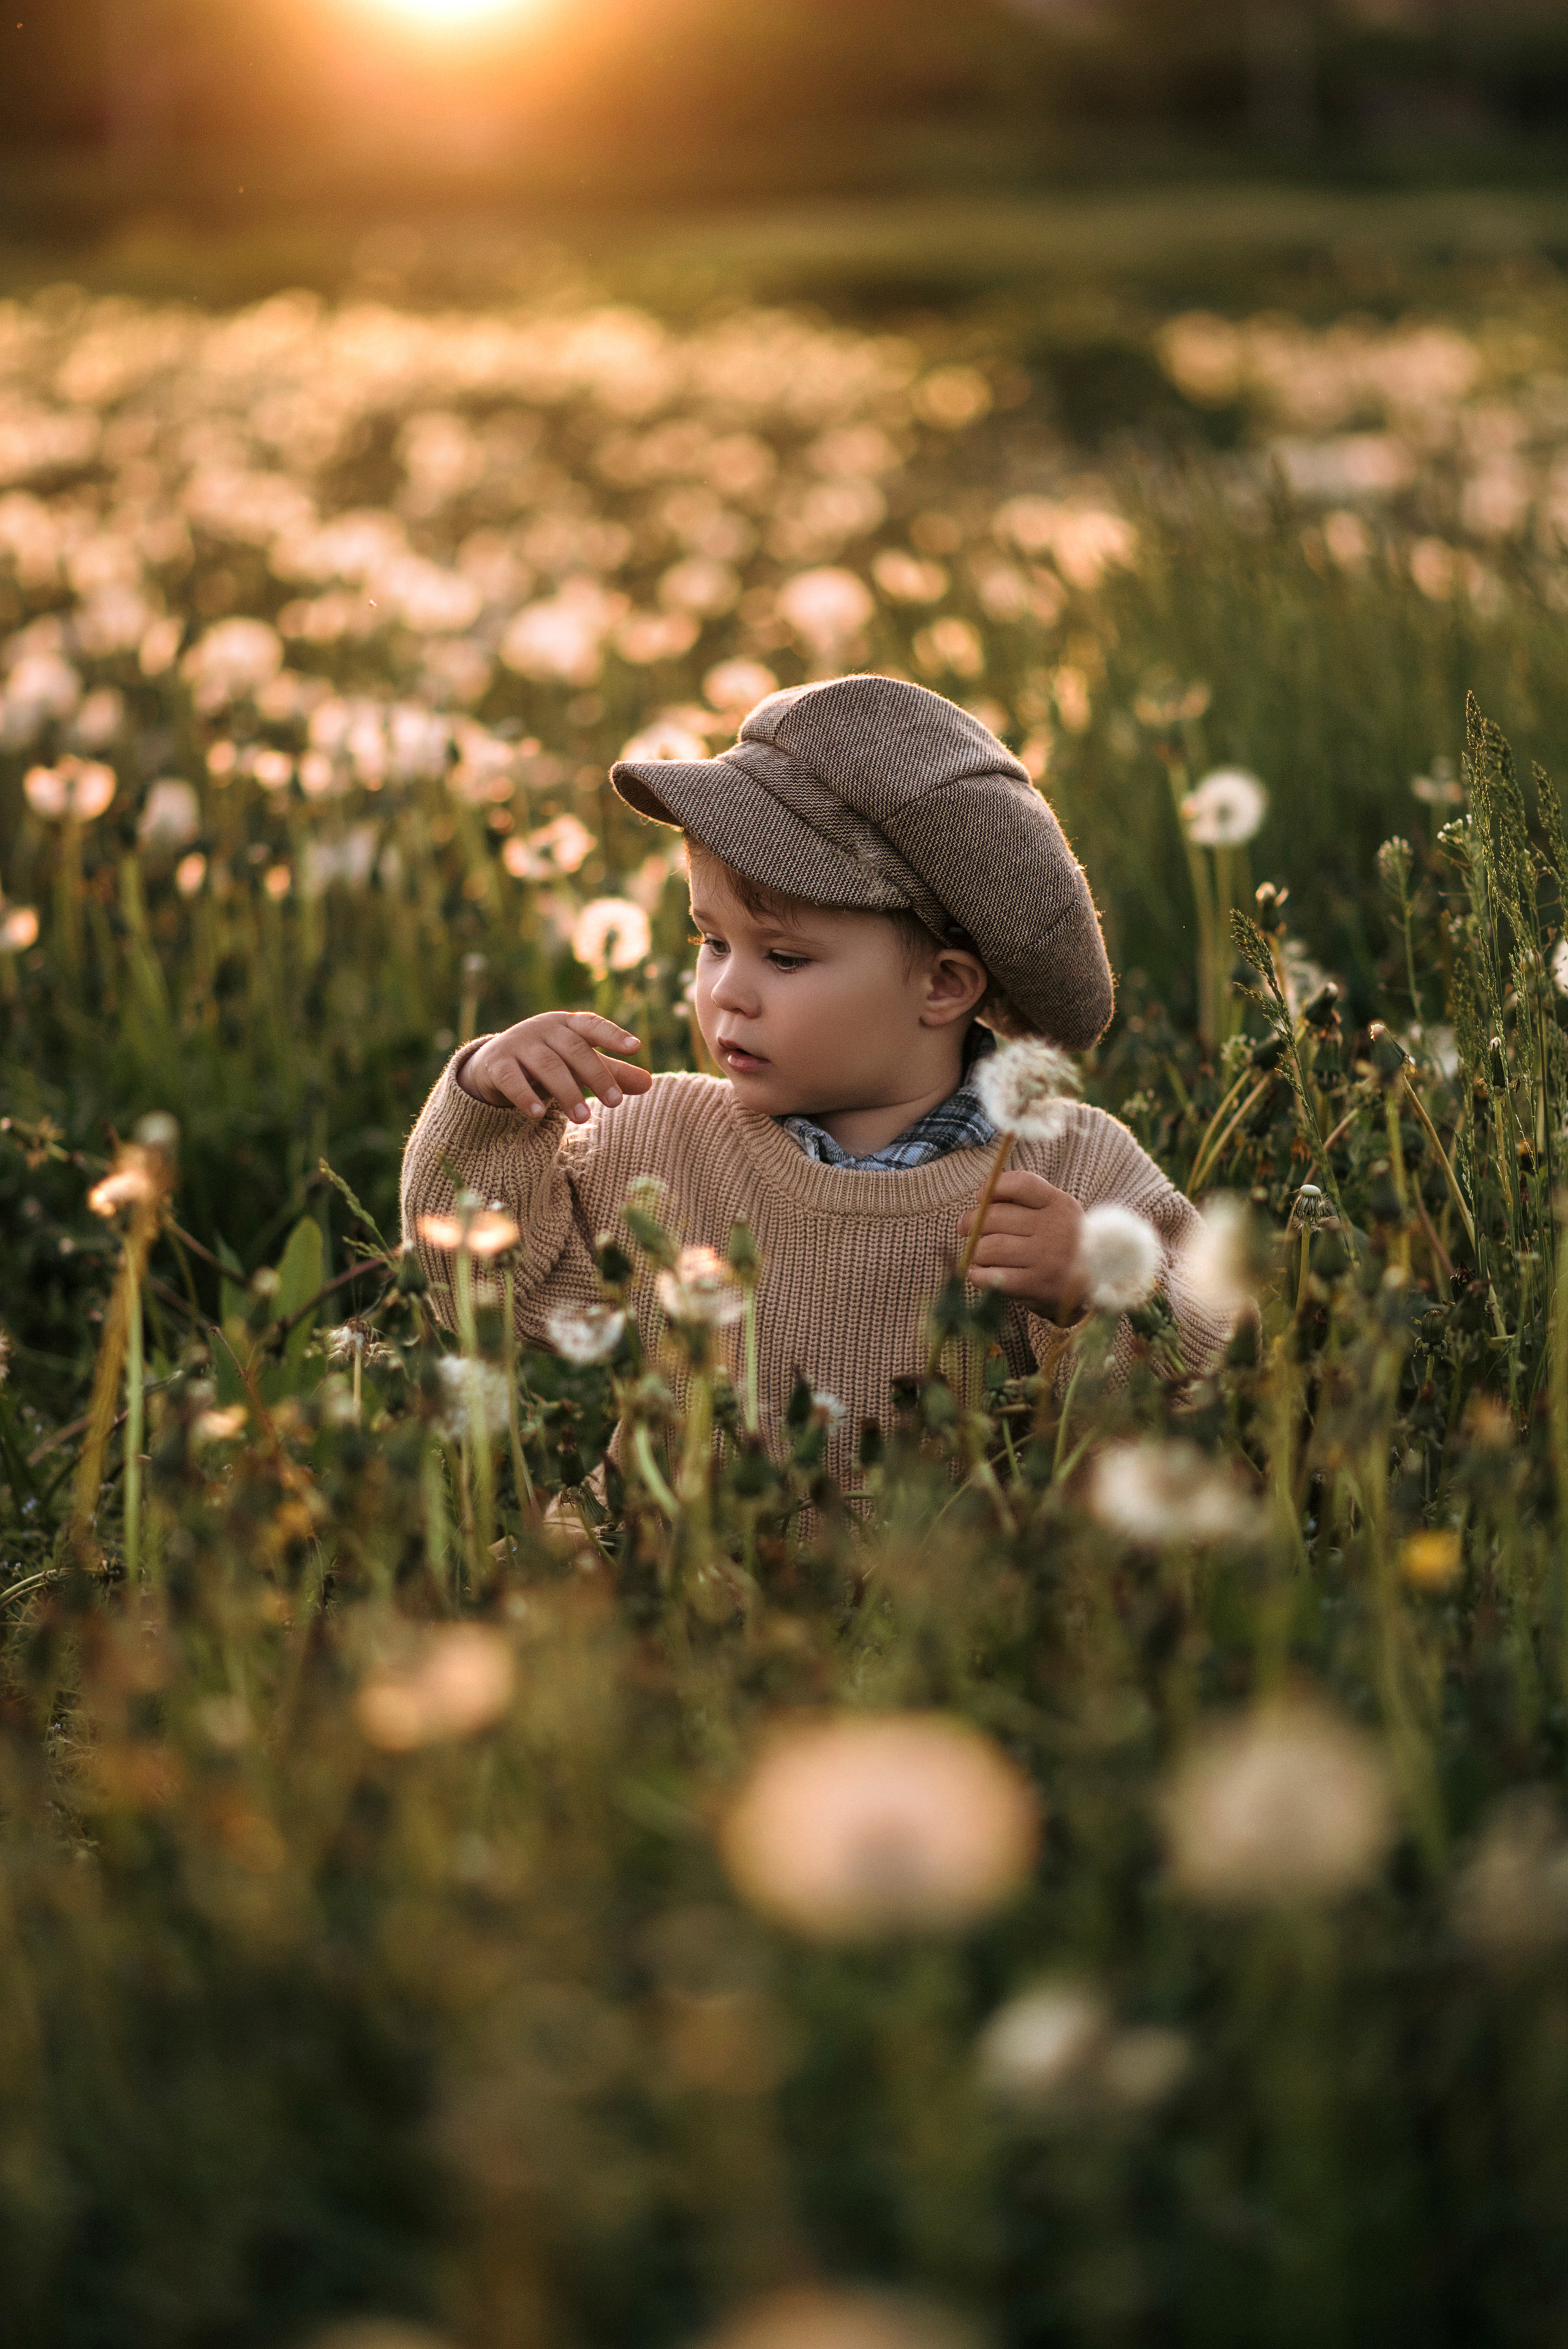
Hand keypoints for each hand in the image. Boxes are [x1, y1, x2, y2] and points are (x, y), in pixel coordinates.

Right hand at [456, 1013, 653, 1123]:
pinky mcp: (496, 1064)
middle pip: (574, 1049)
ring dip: (567, 1092)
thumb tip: (649, 1083)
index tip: (636, 1047)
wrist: (494, 1064)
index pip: (592, 1025)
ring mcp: (518, 1044)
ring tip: (583, 1118)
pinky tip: (539, 1115)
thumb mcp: (579, 1064)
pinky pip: (512, 1080)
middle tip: (615, 1103)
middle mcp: (543, 1029)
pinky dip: (526, 1097)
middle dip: (596, 1076)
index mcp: (567, 1024)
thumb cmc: (548, 1061)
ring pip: (547, 1066)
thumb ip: (612, 1072)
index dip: (613, 1035)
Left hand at [958, 1169, 1087, 1324]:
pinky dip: (977, 1274)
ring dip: (976, 1251)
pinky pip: (991, 1277)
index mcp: (1060, 1205)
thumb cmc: (1065, 1244)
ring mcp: (1046, 1259)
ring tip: (979, 1255)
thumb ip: (1025, 1202)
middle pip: (996, 1216)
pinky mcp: (1036, 1286)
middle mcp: (1056, 1229)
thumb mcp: (1057, 1214)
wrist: (1095, 1286)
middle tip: (965, 1228)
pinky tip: (981, 1273)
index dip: (993, 1186)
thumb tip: (981, 1196)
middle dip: (972, 1221)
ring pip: (990, 1247)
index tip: (979, 1196)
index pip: (1022, 1183)